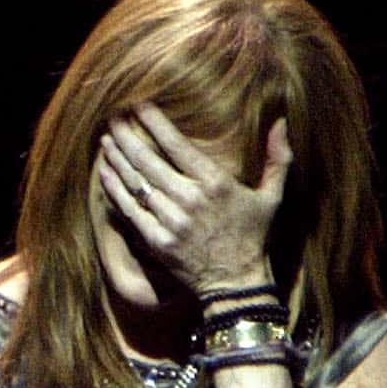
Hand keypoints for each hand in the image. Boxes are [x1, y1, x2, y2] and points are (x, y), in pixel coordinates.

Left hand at [96, 104, 292, 302]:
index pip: (177, 146)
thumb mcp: (272, 196)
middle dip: (127, 137)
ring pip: (136, 183)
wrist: (235, 282)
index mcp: (216, 183)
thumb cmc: (253, 235)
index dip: (154, 123)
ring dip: (117, 159)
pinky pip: (130, 210)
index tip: (139, 106)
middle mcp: (191, 200)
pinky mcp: (156, 241)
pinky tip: (105, 172)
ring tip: (106, 140)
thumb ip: (277, 158)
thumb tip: (281, 122)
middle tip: (113, 119)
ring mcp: (171, 221)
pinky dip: (114, 190)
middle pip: (149, 161)